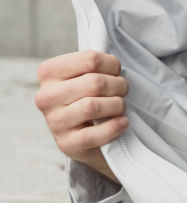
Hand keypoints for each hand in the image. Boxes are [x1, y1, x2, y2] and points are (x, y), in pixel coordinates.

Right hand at [35, 51, 128, 182]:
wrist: (83, 137)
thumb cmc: (87, 98)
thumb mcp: (84, 77)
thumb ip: (94, 66)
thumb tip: (115, 65)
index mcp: (48, 72)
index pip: (90, 59)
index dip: (112, 65)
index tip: (116, 72)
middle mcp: (46, 96)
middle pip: (95, 83)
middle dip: (119, 86)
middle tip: (123, 90)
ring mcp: (54, 121)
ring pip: (93, 106)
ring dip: (117, 105)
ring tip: (121, 106)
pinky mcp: (66, 143)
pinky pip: (94, 134)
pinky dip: (114, 127)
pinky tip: (122, 122)